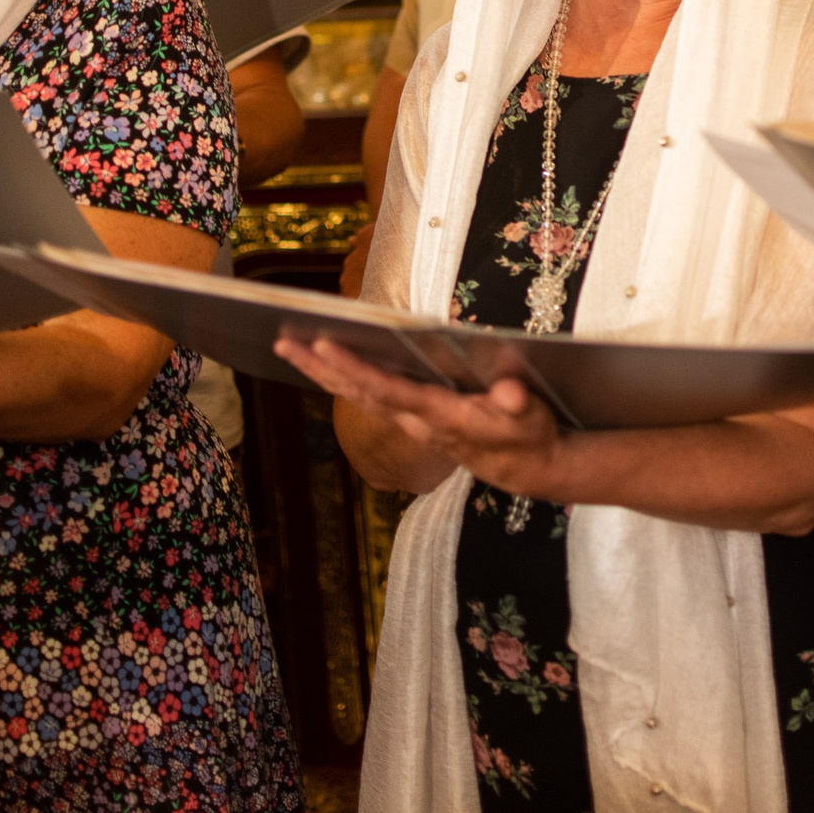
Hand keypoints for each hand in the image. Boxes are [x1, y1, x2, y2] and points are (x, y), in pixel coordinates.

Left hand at [276, 335, 569, 500]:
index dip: (355, 368)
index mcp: (439, 416)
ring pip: (356, 394)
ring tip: (288, 345)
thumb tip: (509, 393)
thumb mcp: (530, 418)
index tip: (324, 344)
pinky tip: (321, 360)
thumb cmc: (526, 435)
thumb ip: (517, 405)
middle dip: (321, 368)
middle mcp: (415, 420)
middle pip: (358, 392)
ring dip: (321, 372)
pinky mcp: (410, 416)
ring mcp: (409, 420)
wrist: (524, 468)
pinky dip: (340, 377)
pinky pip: (367, 394)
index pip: (388, 389)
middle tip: (284, 343)